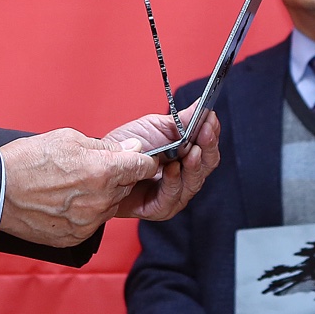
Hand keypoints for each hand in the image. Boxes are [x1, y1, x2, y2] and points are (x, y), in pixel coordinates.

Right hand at [0, 129, 160, 247]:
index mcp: (103, 171)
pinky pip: (92, 222)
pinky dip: (84, 213)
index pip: (144, 167)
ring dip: (101, 196)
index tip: (135, 159)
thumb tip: (132, 147)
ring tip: (72, 186)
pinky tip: (63, 202)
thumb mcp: (68, 139)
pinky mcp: (76, 237)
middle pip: (126, 187)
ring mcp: (89, 222)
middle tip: (91, 169)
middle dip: (117, 177)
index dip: (141, 160)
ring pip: (110, 206)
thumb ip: (106, 146)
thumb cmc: (28, 160)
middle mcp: (101, 200)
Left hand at [101, 102, 221, 223]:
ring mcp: (176, 193)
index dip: (212, 132)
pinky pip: (172, 196)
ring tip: (192, 150)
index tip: (210, 117)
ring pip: (194, 181)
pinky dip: (174, 182)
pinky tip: (172, 168)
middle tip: (205, 131)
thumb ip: (179, 121)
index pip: (207, 145)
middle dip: (207, 146)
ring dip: (194, 165)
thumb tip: (200, 105)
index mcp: (188, 156)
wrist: (103, 168)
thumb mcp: (154, 128)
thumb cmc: (129, 150)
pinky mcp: (160, 208)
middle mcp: (186, 176)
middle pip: (207, 163)